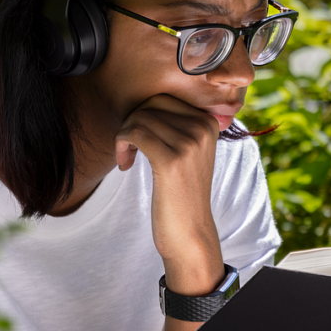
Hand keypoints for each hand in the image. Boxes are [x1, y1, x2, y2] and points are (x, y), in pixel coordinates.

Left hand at [115, 94, 223, 295]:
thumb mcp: (188, 153)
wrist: (190, 232)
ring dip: (123, 137)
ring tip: (126, 159)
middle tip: (128, 149)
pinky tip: (125, 165)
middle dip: (131, 123)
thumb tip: (147, 99)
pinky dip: (121, 146)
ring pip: (139, 118)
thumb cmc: (181, 193)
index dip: (142, 115)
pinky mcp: (171, 160)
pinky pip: (134, 133)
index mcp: (208, 122)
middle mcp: (202, 129)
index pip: (163, 98)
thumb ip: (176, 124)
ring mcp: (189, 143)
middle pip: (150, 104)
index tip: (138, 141)